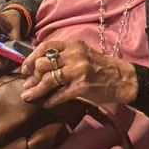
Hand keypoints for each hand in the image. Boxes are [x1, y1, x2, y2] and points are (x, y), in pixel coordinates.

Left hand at [20, 38, 137, 108]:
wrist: (123, 79)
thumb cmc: (101, 66)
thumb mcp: (83, 54)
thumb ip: (65, 55)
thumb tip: (41, 63)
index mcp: (73, 45)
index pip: (46, 46)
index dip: (31, 58)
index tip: (25, 68)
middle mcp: (74, 55)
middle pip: (43, 64)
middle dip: (32, 76)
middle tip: (27, 85)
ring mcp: (77, 71)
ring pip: (48, 80)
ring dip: (35, 90)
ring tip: (28, 96)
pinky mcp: (81, 87)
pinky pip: (59, 95)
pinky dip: (50, 100)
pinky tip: (46, 104)